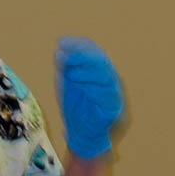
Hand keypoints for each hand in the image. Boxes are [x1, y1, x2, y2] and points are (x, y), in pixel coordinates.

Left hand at [55, 36, 123, 158]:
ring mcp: (113, 90)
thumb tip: (60, 52)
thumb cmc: (74, 106)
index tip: (60, 43)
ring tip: (71, 74)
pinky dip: (96, 90)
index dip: (76, 44)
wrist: (81, 132)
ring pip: (106, 75)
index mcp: (97, 67)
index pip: (91, 49)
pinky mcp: (115, 106)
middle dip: (82, 56)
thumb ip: (64, 67)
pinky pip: (109, 95)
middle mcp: (107, 76)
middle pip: (100, 59)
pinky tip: (83, 88)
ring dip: (87, 72)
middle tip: (65, 57)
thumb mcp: (65, 83)